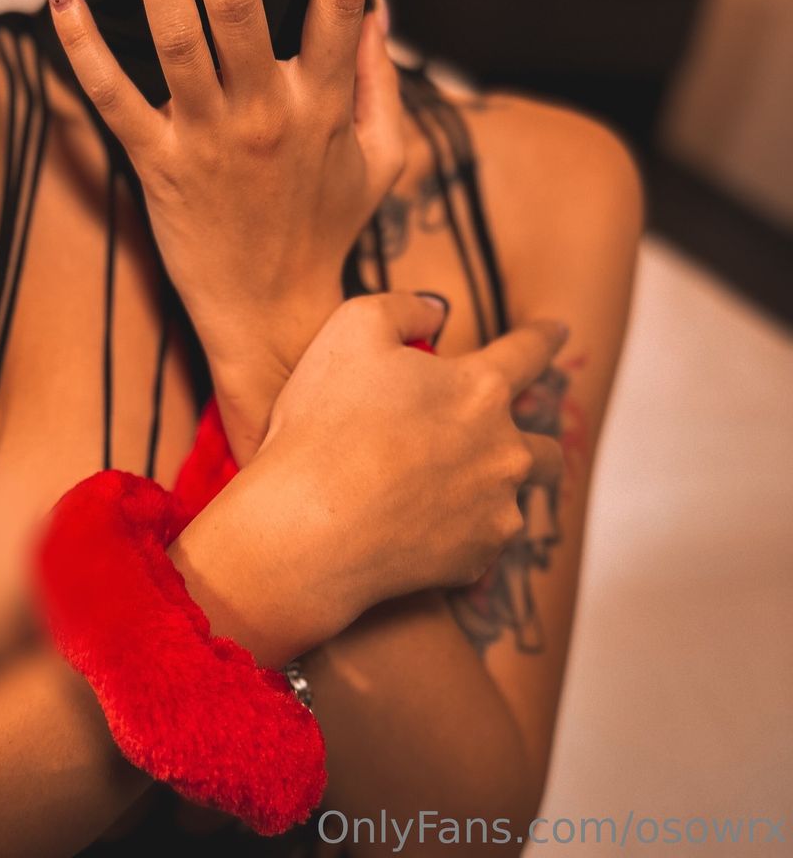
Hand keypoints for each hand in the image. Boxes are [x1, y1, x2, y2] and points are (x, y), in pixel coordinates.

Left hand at [42, 0, 405, 457]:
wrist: (274, 316)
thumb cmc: (328, 226)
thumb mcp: (381, 158)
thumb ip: (382, 80)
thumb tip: (380, 5)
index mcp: (327, 102)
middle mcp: (269, 115)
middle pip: (246, 2)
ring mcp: (207, 141)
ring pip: (179, 37)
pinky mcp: (155, 167)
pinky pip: (112, 96)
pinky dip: (82, 39)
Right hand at [240, 294, 567, 642]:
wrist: (309, 530)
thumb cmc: (327, 423)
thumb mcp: (352, 328)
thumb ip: (404, 308)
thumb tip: (436, 314)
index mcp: (481, 390)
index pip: (529, 352)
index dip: (544, 336)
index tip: (559, 330)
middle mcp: (504, 452)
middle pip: (544, 446)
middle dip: (530, 438)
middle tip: (496, 440)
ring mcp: (494, 511)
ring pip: (517, 499)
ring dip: (495, 490)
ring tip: (452, 492)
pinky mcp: (475, 560)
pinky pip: (480, 541)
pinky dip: (459, 532)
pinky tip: (419, 528)